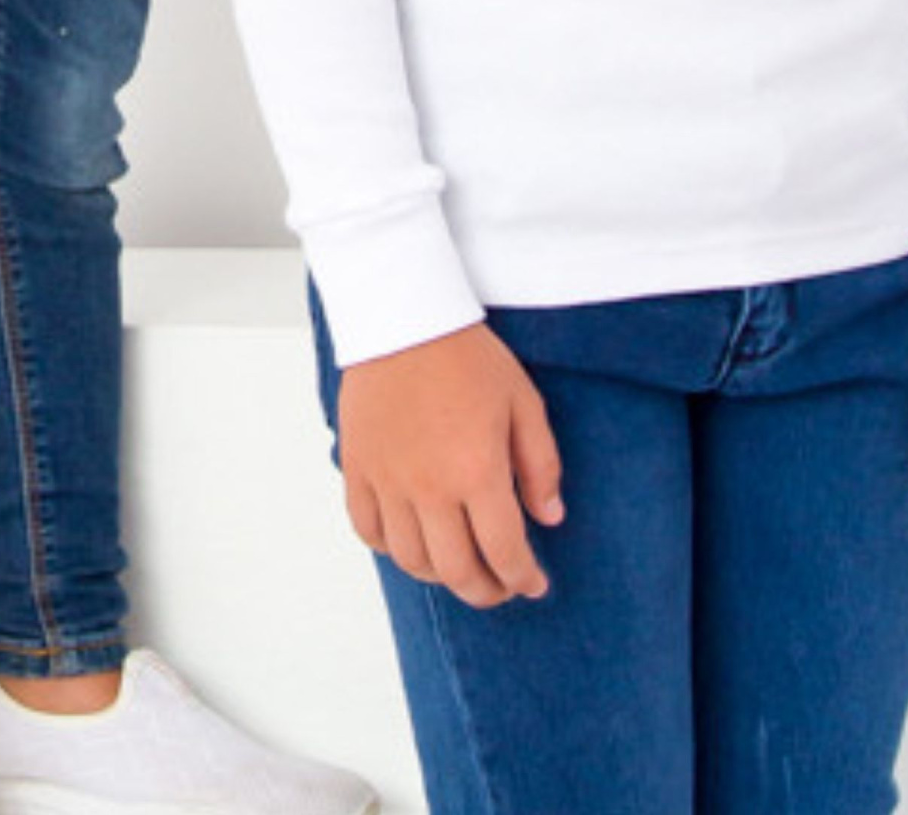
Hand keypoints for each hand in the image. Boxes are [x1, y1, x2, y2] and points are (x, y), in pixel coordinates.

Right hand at [339, 322, 562, 607]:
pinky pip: (368, 530)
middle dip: (485, 591)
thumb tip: (550, 517)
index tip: (534, 584)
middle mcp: (429, 486)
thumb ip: (541, 465)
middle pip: (457, 571)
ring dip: (440, 575)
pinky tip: (412, 539)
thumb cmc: (467, 355)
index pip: (504, 553)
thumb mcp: (523, 401)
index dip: (523, 579)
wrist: (404, 317)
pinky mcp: (357, 468)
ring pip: (411, 560)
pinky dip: (391, 548)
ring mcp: (388, 480)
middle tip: (500, 586)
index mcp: (477, 470)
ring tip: (458, 564)